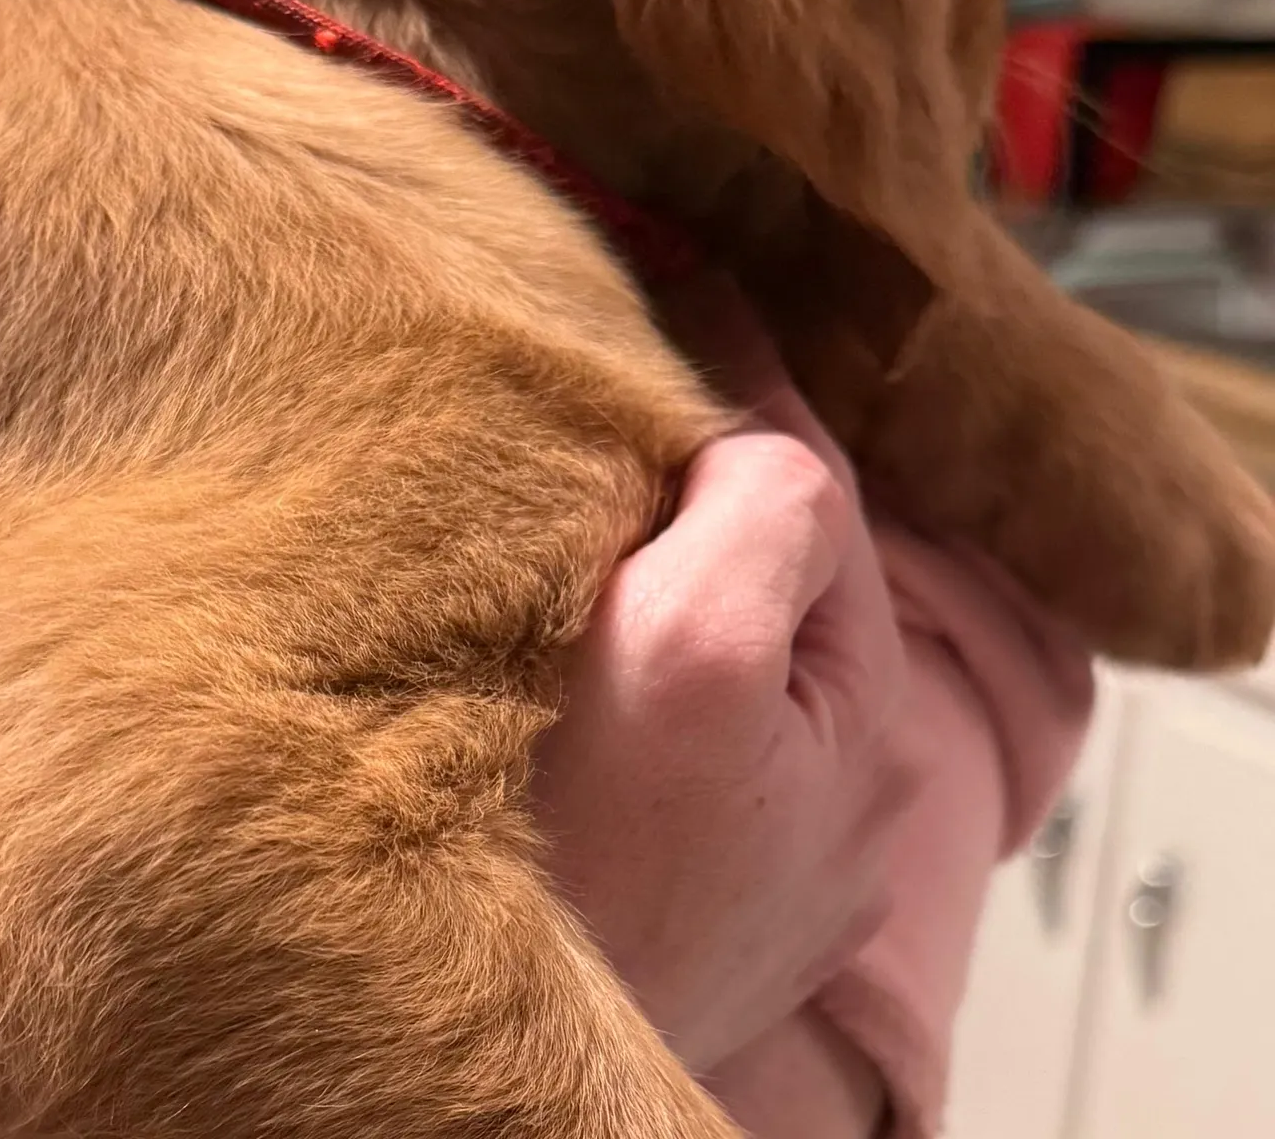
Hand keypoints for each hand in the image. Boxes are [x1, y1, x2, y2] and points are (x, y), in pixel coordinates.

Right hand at [530, 275, 919, 1075]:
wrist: (450, 1040)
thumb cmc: (576, 871)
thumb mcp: (688, 654)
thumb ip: (759, 513)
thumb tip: (750, 437)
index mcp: (856, 720)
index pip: (810, 490)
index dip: (741, 370)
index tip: (680, 266)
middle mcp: (822, 785)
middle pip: (762, 559)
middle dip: (691, 459)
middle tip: (609, 348)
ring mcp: (741, 832)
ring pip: (703, 626)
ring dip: (644, 540)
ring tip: (567, 456)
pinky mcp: (659, 862)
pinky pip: (653, 694)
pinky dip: (611, 623)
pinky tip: (548, 597)